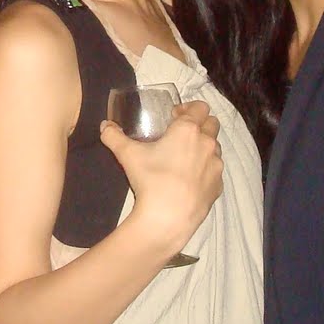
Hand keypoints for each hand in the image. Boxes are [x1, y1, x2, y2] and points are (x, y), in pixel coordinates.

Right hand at [100, 100, 221, 252]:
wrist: (168, 217)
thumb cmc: (150, 180)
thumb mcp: (127, 155)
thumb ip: (114, 136)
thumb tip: (105, 125)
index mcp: (188, 130)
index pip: (200, 106)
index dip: (188, 108)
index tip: (174, 117)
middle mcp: (207, 143)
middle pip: (212, 123)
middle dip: (199, 124)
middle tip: (180, 135)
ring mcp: (216, 165)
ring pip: (215, 147)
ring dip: (204, 146)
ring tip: (185, 158)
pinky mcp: (218, 186)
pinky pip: (215, 171)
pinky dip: (205, 170)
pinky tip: (189, 180)